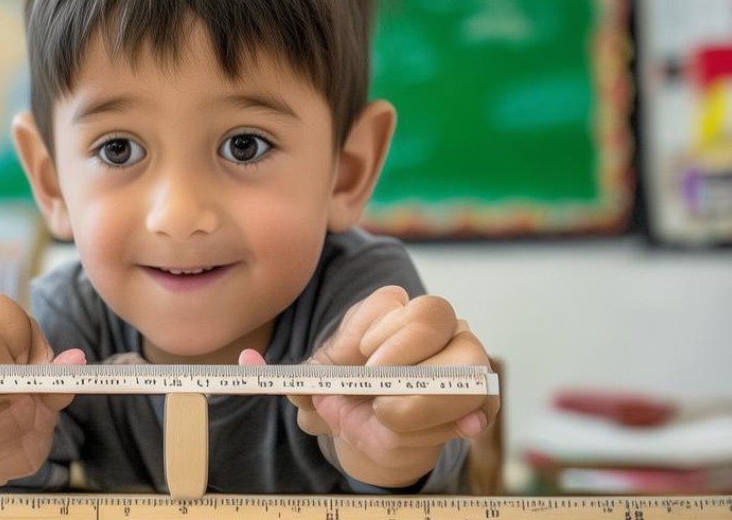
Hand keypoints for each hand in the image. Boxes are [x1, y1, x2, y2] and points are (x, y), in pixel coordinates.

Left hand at [285, 286, 497, 487]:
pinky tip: (460, 428)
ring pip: (465, 358)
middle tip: (377, 396)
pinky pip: (485, 397)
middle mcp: (430, 323)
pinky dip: (472, 414)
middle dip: (402, 358)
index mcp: (386, 311)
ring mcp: (461, 354)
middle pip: (434, 313)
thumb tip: (245, 361)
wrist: (374, 432)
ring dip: (427, 399)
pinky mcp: (479, 392)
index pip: (389, 300)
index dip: (373, 332)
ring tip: (393, 418)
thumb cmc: (345, 397)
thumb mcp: (314, 390)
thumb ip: (287, 378)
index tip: (357, 362)